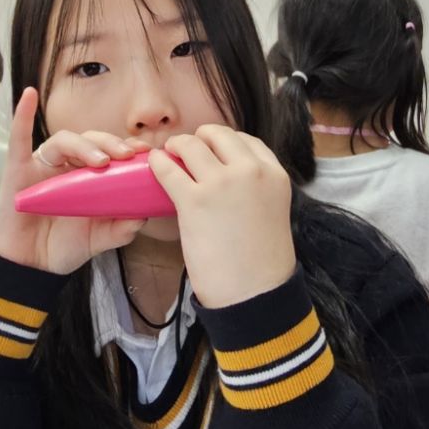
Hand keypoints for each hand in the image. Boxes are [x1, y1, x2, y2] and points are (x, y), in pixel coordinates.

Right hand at [0, 87, 149, 274]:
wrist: (27, 268)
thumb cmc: (60, 247)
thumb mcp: (98, 239)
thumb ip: (120, 229)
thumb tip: (142, 216)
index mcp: (86, 177)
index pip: (109, 152)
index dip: (127, 148)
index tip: (148, 153)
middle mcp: (66, 166)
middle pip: (91, 140)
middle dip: (112, 143)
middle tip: (130, 155)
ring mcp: (41, 166)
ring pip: (64, 140)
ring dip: (84, 144)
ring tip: (102, 160)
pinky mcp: (17, 170)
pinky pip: (18, 138)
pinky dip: (23, 116)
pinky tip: (29, 97)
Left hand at [148, 125, 295, 308]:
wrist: (255, 293)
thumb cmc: (261, 261)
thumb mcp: (271, 211)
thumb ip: (255, 189)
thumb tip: (225, 178)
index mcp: (274, 174)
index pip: (246, 140)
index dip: (224, 142)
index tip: (212, 151)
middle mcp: (251, 171)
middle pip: (217, 135)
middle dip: (199, 138)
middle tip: (186, 151)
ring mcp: (222, 183)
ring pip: (191, 145)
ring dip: (176, 146)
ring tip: (167, 154)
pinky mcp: (195, 201)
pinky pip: (168, 169)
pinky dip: (158, 163)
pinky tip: (154, 166)